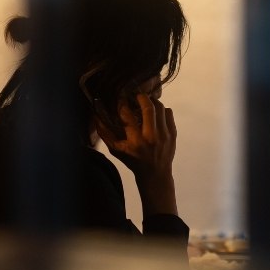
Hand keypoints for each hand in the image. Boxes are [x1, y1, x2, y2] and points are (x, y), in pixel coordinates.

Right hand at [95, 92, 178, 216]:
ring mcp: (164, 135)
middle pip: (148, 108)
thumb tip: (96, 116)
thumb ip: (106, 134)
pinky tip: (156, 113)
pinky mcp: (173, 134)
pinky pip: (169, 113)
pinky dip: (162, 109)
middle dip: (141, 97)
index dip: (122, 104)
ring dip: (152, 101)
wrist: (155, 174)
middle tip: (136, 94)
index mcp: (135, 142)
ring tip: (146, 101)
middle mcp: (151, 137)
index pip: (128, 116)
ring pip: (160, 108)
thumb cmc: (133, 161)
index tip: (121, 99)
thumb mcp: (116, 150)